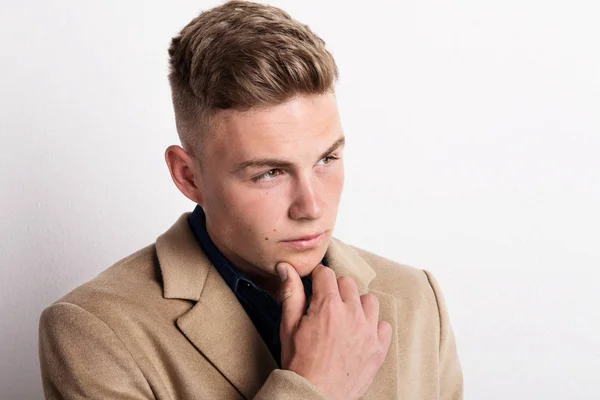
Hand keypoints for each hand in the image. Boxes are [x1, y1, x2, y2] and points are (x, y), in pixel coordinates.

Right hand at [276, 262, 391, 399]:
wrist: (314, 395)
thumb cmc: (299, 364)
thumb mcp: (288, 326)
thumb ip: (291, 293)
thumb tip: (286, 267)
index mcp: (327, 305)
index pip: (326, 273)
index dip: (317, 278)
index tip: (314, 286)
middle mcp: (351, 314)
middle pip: (348, 283)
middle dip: (335, 289)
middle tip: (325, 305)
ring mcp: (368, 331)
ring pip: (368, 300)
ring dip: (356, 304)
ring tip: (344, 318)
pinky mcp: (378, 348)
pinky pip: (383, 325)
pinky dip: (373, 326)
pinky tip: (359, 333)